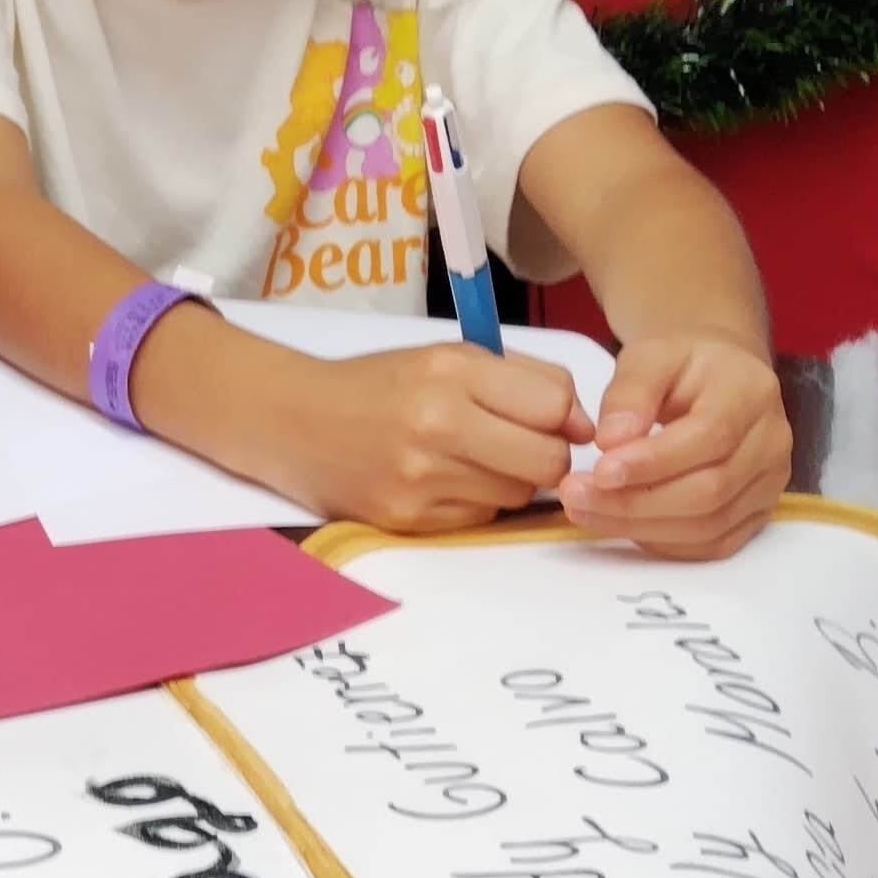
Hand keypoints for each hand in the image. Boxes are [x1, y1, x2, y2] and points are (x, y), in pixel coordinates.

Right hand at [262, 342, 592, 533]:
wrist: (293, 422)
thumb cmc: (378, 386)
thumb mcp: (446, 358)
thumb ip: (522, 381)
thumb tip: (583, 426)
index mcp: (452, 372)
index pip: (554, 404)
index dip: (565, 416)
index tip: (552, 419)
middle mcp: (437, 424)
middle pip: (547, 461)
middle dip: (546, 456)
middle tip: (519, 445)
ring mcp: (420, 478)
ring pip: (517, 495)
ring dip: (509, 481)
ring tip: (470, 459)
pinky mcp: (407, 518)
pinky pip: (479, 519)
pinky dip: (474, 503)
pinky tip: (442, 481)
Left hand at [558, 334, 790, 558]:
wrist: (719, 380)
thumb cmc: (683, 367)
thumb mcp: (651, 356)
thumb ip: (631, 392)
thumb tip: (612, 440)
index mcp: (751, 393)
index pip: (709, 437)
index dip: (654, 462)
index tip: (600, 471)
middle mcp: (772, 442)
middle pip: (709, 491)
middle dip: (636, 502)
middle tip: (576, 496)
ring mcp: (770, 484)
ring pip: (708, 526)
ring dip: (640, 527)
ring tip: (585, 511)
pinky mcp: (757, 514)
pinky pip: (711, 544)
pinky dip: (661, 542)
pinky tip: (620, 524)